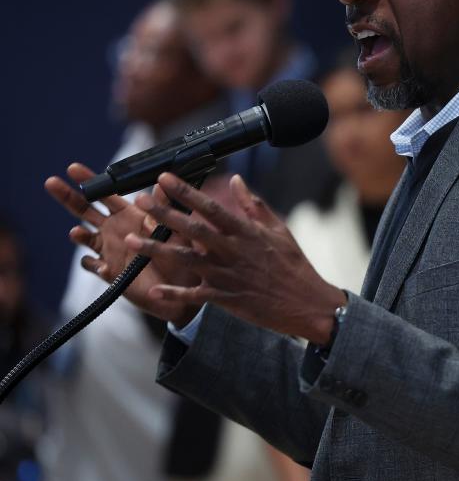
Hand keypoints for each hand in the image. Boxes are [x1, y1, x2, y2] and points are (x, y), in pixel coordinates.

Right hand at [45, 163, 202, 326]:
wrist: (181, 288)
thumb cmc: (180, 255)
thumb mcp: (176, 229)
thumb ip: (165, 209)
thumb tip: (162, 184)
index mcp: (130, 215)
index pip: (106, 194)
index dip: (89, 181)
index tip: (72, 168)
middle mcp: (115, 229)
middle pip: (84, 210)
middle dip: (67, 196)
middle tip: (51, 182)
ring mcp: (109, 249)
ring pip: (83, 236)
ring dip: (78, 234)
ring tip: (78, 233)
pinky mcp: (109, 271)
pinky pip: (92, 265)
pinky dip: (92, 264)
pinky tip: (101, 265)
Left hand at [126, 173, 346, 344]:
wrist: (306, 303)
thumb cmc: (294, 265)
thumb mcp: (279, 230)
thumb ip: (254, 206)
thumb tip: (236, 181)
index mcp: (246, 232)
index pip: (211, 207)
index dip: (186, 191)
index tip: (165, 177)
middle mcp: (233, 251)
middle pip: (192, 229)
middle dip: (163, 214)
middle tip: (140, 201)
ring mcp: (227, 276)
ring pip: (185, 260)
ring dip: (156, 249)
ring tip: (130, 240)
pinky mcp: (226, 299)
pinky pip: (195, 296)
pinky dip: (175, 293)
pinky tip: (154, 289)